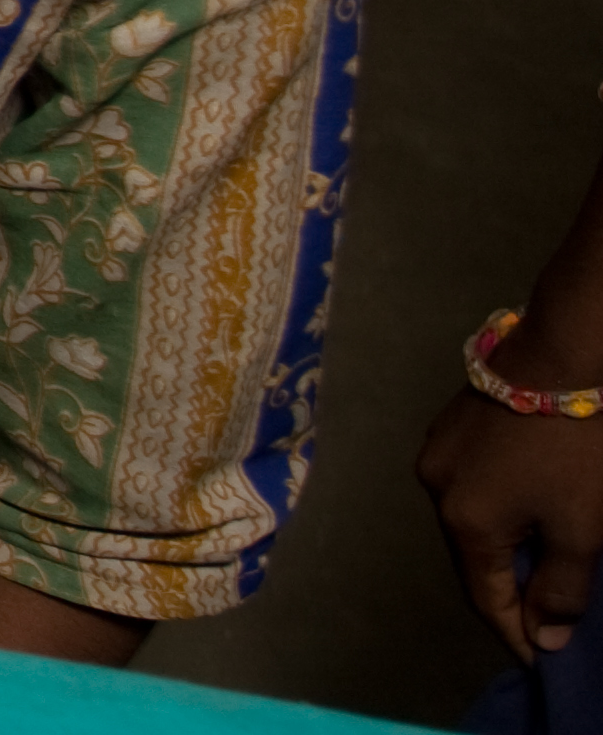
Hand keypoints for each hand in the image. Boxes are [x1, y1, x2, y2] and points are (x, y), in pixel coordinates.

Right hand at [423, 368, 602, 662]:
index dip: (517, 635)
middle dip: (512, 586)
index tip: (544, 660)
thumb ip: (561, 590)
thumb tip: (542, 636)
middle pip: (475, 556)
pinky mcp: (452, 422)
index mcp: (463, 522)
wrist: (564, 356)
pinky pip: (473, 481)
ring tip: (547, 550)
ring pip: (473, 516)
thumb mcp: (582, 531)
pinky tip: (533, 498)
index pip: (486, 598)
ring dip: (507, 541)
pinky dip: (501, 504)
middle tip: (552, 607)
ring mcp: (438, 450)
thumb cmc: (574, 452)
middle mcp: (435, 488)